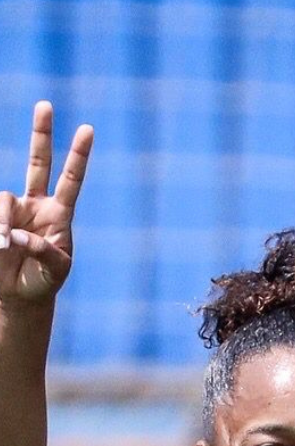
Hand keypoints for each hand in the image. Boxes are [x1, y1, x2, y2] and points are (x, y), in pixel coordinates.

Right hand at [0, 102, 91, 304]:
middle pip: (38, 162)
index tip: (87, 129)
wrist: (19, 294)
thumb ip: (42, 251)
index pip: (71, 179)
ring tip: (2, 247)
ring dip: (0, 222)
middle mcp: (36, 204)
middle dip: (41, 134)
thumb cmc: (43, 283)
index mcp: (60, 214)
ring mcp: (11, 208)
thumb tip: (15, 233)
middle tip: (45, 104)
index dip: (78, 155)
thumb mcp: (54, 271)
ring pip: (1, 198)